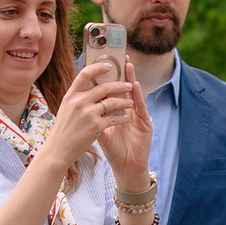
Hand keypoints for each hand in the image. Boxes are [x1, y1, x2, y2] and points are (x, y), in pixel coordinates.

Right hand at [45, 59, 140, 175]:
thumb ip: (78, 98)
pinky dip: (121, 117)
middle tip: (128, 86)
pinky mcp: (96, 126)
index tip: (108, 65)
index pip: (85, 74)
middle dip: (120, 85)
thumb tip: (92, 88)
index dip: (98, 67)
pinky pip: (114, 118)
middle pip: (104, 87)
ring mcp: (88, 113)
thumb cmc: (63, 131)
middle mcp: (79, 102)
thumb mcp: (66, 109)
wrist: (58, 150)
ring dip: (124, 102)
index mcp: (71, 95)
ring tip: (130, 103)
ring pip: (113, 102)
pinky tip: (125, 117)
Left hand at [97, 55, 154, 184]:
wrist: (126, 168)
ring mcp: (138, 116)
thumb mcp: (100, 132)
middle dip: (121, 72)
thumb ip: (93, 117)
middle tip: (118, 56)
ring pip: (134, 94)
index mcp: (117, 112)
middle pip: (123, 88)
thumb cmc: (114, 151)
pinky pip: (141, 107)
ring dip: (131, 79)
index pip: (112, 90)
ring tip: (128, 64)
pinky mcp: (146, 123)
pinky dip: (138, 96)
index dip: (109, 77)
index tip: (103, 62)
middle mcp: (129, 111)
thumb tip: (79, 104)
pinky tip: (135, 85)